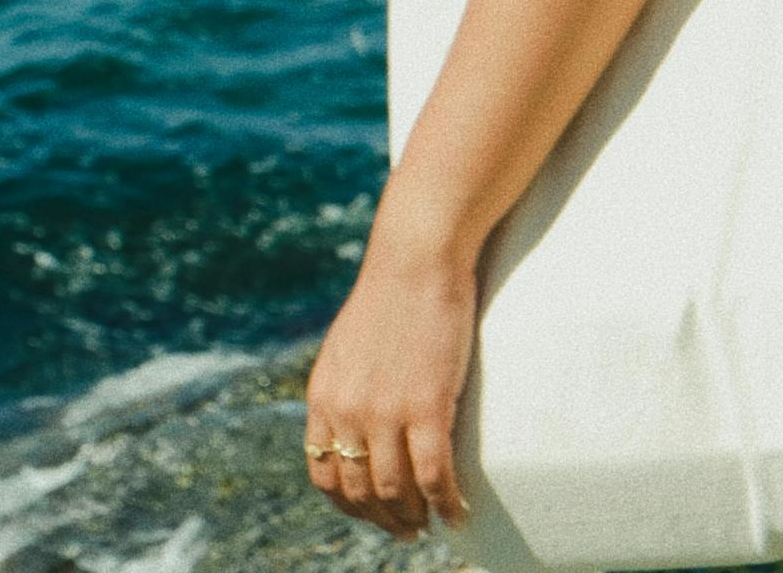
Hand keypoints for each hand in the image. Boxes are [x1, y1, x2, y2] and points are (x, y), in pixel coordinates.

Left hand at [305, 224, 478, 537]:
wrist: (418, 255)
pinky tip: (458, 510)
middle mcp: (347, 412)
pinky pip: (433, 476)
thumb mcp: (349, 344)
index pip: (324, 475)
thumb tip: (357, 422)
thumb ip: (346, 386)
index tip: (373, 511)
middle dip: (384, 519)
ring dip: (414, 517)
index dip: (349, 503)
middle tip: (408, 528)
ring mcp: (385, 412)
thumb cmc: (393, 292)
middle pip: (360, 491)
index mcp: (324, 397)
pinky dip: (445, 503)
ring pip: (395, 491)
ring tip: (432, 523)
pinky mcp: (426, 405)